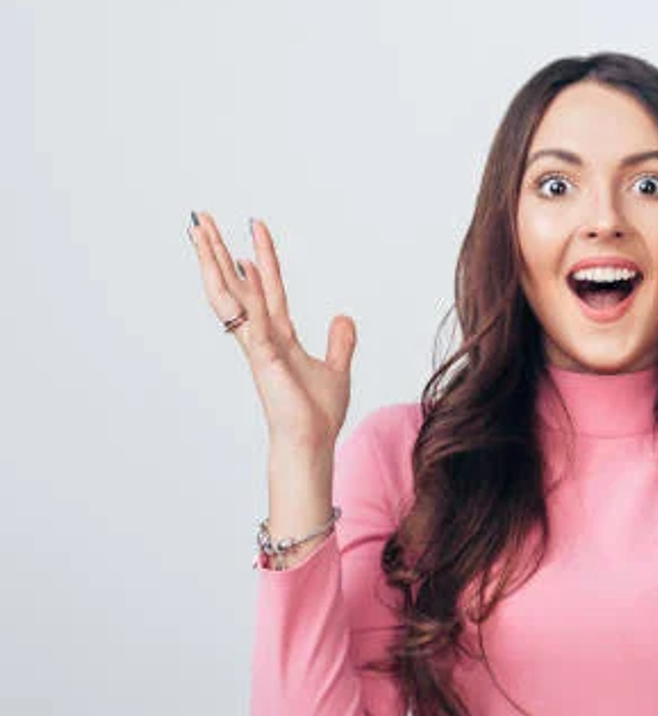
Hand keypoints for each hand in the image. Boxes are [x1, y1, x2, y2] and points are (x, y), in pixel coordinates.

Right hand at [188, 212, 356, 450]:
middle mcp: (262, 336)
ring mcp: (259, 346)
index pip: (268, 287)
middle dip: (219, 252)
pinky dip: (249, 297)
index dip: (263, 257)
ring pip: (232, 296)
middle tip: (203, 218)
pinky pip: (254, 321)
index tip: (255, 228)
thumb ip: (339, 343)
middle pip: (237, 284)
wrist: (312, 442)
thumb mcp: (336, 369)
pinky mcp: (265, 359)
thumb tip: (343, 317)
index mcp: (277, 336)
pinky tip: (242, 269)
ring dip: (215, 264)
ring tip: (201, 232)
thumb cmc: (317, 414)